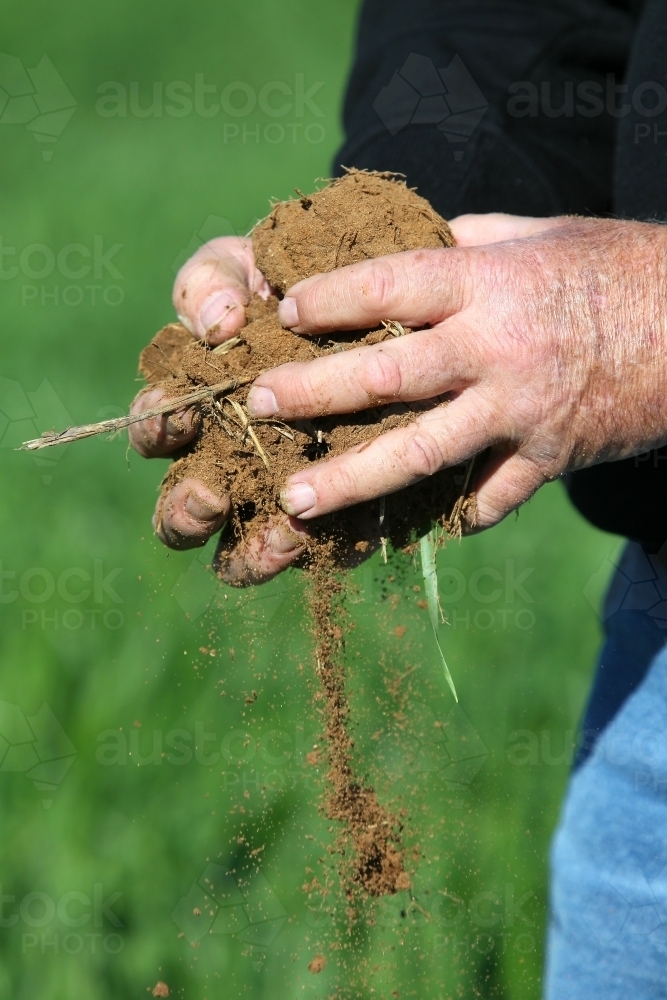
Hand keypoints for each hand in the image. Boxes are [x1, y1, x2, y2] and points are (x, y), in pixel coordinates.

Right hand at [128, 237, 306, 583]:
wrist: (387, 309)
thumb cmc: (297, 286)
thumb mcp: (249, 268)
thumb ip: (213, 283)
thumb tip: (219, 323)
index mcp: (196, 407)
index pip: (157, 431)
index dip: (158, 430)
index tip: (180, 419)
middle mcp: (231, 461)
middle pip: (185, 512)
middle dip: (187, 513)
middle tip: (210, 500)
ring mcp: (282, 493)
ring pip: (245, 553)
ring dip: (252, 553)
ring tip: (278, 535)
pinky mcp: (339, 514)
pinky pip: (322, 551)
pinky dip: (320, 549)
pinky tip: (323, 533)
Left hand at [244, 214, 666, 528]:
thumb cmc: (605, 268)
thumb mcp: (531, 235)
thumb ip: (460, 244)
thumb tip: (400, 242)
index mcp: (488, 283)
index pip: (388, 287)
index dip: (329, 299)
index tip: (282, 312)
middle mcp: (497, 349)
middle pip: (386, 375)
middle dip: (313, 392)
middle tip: (257, 407)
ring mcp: (522, 412)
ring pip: (421, 452)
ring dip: (352, 479)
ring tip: (295, 500)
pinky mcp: (548, 458)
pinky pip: (488, 498)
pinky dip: (451, 513)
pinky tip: (410, 528)